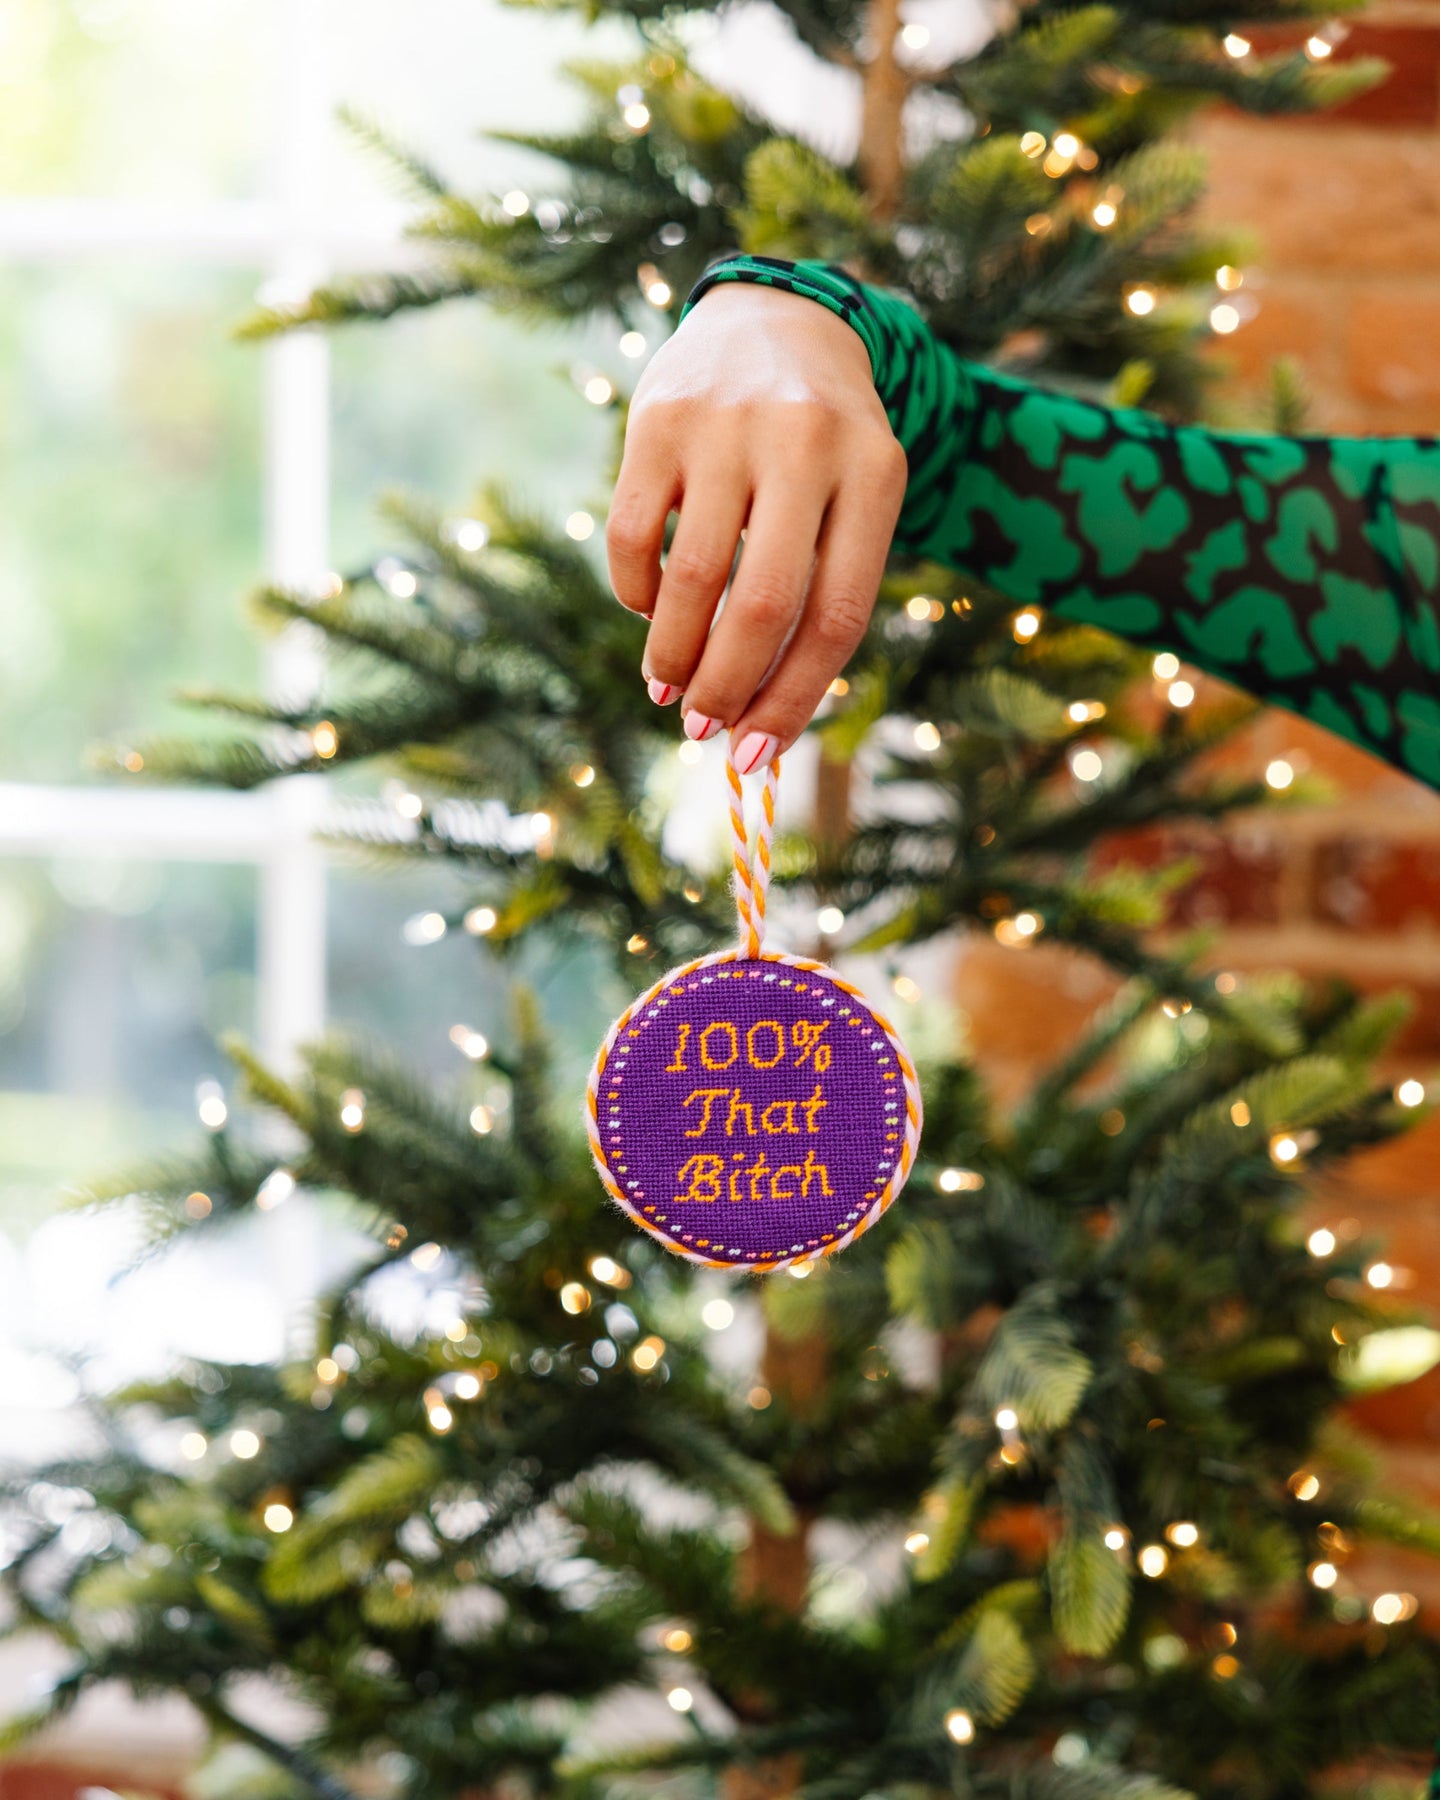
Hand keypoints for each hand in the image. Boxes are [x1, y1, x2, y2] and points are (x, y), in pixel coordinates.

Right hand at [606, 279, 907, 770]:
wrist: (776, 320)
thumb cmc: (821, 449)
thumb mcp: (852, 502)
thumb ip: (819, 595)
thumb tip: (755, 720)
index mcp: (875, 473)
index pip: (836, 618)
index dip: (794, 699)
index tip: (757, 754)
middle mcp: (806, 442)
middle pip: (764, 606)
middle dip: (728, 687)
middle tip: (702, 728)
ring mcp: (729, 425)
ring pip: (693, 580)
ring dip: (674, 655)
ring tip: (667, 686)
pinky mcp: (657, 417)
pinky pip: (633, 538)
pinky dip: (634, 594)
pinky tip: (646, 611)